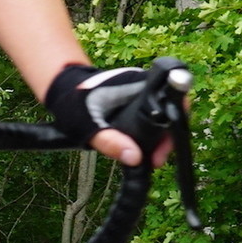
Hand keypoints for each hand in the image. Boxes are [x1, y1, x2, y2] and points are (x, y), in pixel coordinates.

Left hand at [45, 64, 175, 167]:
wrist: (63, 93)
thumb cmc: (73, 104)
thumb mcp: (87, 126)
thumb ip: (109, 141)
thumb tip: (135, 157)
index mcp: (137, 83)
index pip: (171, 93)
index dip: (178, 114)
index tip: (172, 138)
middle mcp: (144, 87)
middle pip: (171, 109)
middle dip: (169, 137)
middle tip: (158, 159)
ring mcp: (141, 97)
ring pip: (163, 117)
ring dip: (161, 139)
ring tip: (153, 159)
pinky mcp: (137, 107)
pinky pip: (152, 121)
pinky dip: (151, 136)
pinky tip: (145, 152)